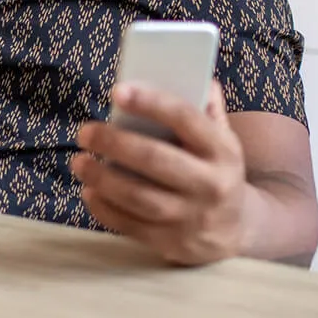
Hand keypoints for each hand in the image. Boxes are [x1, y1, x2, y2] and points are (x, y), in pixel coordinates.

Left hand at [72, 81, 249, 265]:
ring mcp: (191, 217)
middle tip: (85, 132)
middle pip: (155, 159)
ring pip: (139, 197)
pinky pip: (132, 226)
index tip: (118, 91)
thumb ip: (207, 109)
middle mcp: (210, 184)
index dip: (150, 103)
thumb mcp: (223, 139)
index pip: (185, 118)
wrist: (237, 230)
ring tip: (79, 162)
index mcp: (222, 150)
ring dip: (103, 178)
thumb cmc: (217, 171)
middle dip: (115, 143)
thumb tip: (194, 73)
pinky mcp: (172, 243)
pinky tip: (89, 191)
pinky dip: (105, 209)